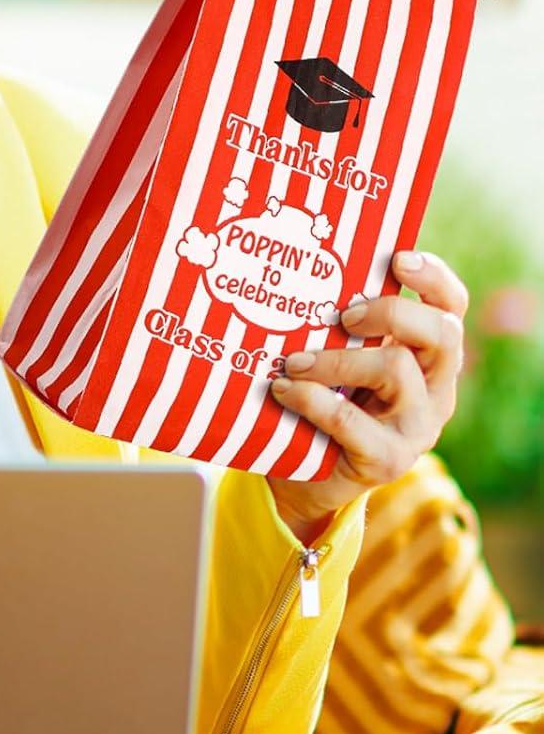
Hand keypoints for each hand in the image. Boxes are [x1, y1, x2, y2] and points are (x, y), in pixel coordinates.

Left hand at [266, 249, 465, 540]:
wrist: (307, 476)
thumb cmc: (321, 401)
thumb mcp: (338, 359)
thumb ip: (338, 326)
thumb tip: (300, 270)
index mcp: (428, 358)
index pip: (450, 308)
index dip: (434, 278)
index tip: (398, 257)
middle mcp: (435, 390)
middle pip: (442, 334)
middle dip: (392, 313)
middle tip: (343, 315)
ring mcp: (416, 428)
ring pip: (395, 371)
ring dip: (336, 359)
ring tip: (294, 362)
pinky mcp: (387, 460)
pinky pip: (352, 421)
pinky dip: (312, 400)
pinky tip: (283, 390)